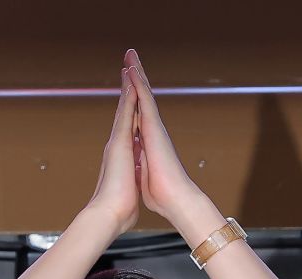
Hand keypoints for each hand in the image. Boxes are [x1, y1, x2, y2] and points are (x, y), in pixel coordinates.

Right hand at [86, 66, 139, 235]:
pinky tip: (131, 81)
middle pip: (124, 114)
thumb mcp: (127, 194)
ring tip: (129, 67)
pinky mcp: (119, 142)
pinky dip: (129, 97)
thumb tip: (129, 193)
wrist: (108, 214)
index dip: (131, 114)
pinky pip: (126, 113)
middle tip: (127, 71)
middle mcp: (117, 147)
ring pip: (124, 109)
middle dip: (127, 93)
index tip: (134, 100)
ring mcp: (117, 142)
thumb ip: (127, 187)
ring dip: (127, 87)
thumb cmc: (120, 210)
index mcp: (122, 159)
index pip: (128, 131)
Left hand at [125, 49, 200, 222]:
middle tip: (130, 60)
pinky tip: (132, 70)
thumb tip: (138, 170)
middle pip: (141, 101)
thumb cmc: (160, 195)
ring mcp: (154, 128)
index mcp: (146, 144)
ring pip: (143, 95)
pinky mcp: (154, 128)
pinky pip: (144, 100)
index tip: (127, 86)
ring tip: (131, 56)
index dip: (132, 101)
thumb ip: (141, 169)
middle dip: (135, 80)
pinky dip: (138, 84)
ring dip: (137, 74)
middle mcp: (151, 133)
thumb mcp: (144, 178)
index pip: (137, 117)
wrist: (174, 199)